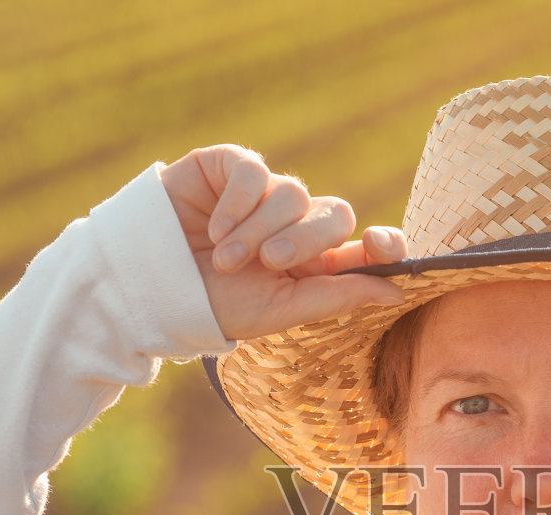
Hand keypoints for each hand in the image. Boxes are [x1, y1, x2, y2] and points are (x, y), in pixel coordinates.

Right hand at [159, 144, 407, 339]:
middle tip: (268, 262)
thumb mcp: (280, 310)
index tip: (381, 247)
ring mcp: (264, 194)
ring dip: (259, 230)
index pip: (367, 244)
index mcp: (314, 264)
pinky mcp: (231, 167)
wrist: (150, 286)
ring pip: (294, 193)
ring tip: (227, 258)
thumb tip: (400, 290)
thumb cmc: (214, 305)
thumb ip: (339, 296)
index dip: (385, 242)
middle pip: (335, 213)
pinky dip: (238, 204)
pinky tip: (214, 229)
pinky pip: (255, 172)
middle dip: (304, 239)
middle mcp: (296, 224)